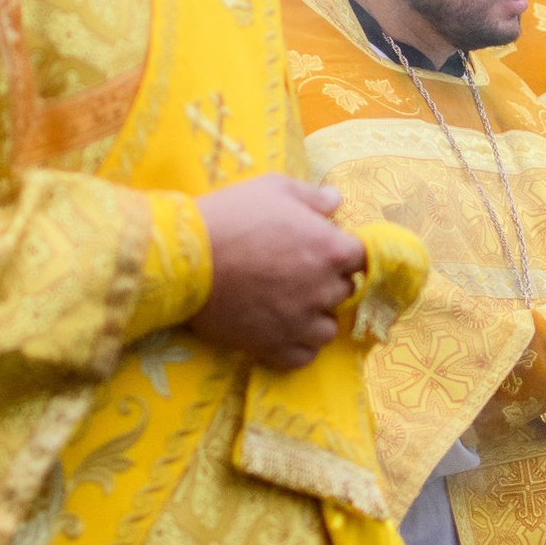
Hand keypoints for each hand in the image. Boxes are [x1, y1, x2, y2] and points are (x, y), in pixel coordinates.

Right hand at [192, 175, 364, 368]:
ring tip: (290, 303)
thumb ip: (313, 197)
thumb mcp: (274, 188)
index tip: (321, 247)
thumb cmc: (232, 215)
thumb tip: (337, 201)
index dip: (341, 251)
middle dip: (327, 280)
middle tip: (296, 270)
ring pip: (328, 328)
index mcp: (330, 249)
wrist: (185, 258)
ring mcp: (300, 322)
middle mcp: (323, 289)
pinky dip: (297, 344)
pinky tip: (280, 327)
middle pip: (345, 291)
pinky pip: (303, 356)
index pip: (360, 256)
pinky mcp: (275, 346)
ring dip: (316, 316)